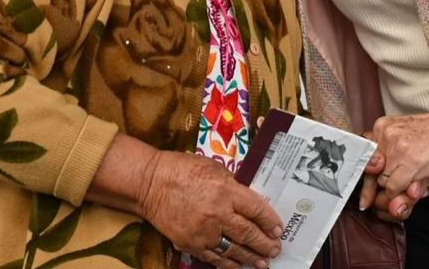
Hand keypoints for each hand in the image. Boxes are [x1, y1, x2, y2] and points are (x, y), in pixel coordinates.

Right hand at [140, 151, 282, 268]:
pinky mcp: (190, 243)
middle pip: (248, 233)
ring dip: (250, 257)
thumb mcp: (213, 169)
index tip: (278, 230)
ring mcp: (204, 232)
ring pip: (233, 249)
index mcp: (226, 191)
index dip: (270, 221)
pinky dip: (228, 263)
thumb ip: (232, 186)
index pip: (256, 209)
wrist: (149, 183)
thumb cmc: (181, 169)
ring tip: (263, 263)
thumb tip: (248, 202)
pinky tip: (238, 266)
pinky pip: (214, 257)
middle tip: (275, 250)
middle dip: (264, 244)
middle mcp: (218, 213)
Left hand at [358, 135, 428, 222]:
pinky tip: (415, 188)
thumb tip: (386, 196)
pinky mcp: (411, 160)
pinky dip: (402, 194)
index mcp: (383, 126)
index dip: (365, 179)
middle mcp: (386, 134)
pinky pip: (394, 188)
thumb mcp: (410, 142)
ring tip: (412, 188)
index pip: (364, 157)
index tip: (366, 197)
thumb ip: (395, 164)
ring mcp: (397, 147)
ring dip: (395, 194)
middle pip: (371, 173)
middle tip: (385, 204)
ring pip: (382, 183)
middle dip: (379, 191)